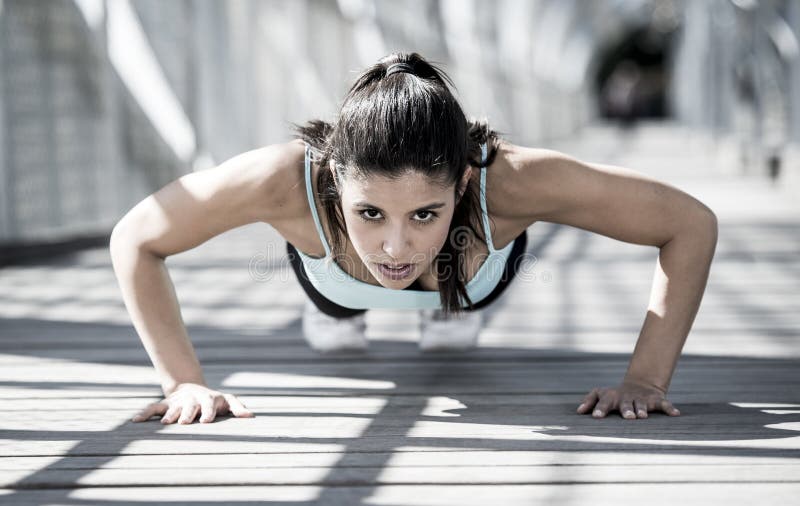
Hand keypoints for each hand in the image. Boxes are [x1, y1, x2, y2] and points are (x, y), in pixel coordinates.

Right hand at [131, 383, 254, 423]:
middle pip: (190, 406)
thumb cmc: (215, 401)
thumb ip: (237, 407)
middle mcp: (193, 400)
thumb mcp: (227, 401)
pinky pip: (153, 408)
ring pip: (172, 408)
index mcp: (208, 399)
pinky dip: (145, 413)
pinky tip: (135, 420)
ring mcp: (178, 402)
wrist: (193, 389)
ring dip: (169, 415)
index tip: (206, 421)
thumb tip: (251, 416)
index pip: (209, 405)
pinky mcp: (166, 404)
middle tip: (184, 423)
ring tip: (165, 424)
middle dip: (187, 414)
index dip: (208, 412)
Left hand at [576, 380, 680, 418]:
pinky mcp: (655, 399)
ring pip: (642, 405)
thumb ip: (589, 401)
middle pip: (625, 404)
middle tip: (627, 417)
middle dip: (626, 410)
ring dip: (642, 410)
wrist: (639, 385)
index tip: (595, 417)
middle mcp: (626, 398)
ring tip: (643, 416)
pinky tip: (676, 414)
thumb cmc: (615, 395)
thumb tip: (578, 411)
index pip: (604, 402)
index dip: (600, 409)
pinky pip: (664, 404)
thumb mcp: (601, 394)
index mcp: (612, 397)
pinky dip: (670, 408)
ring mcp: (641, 399)